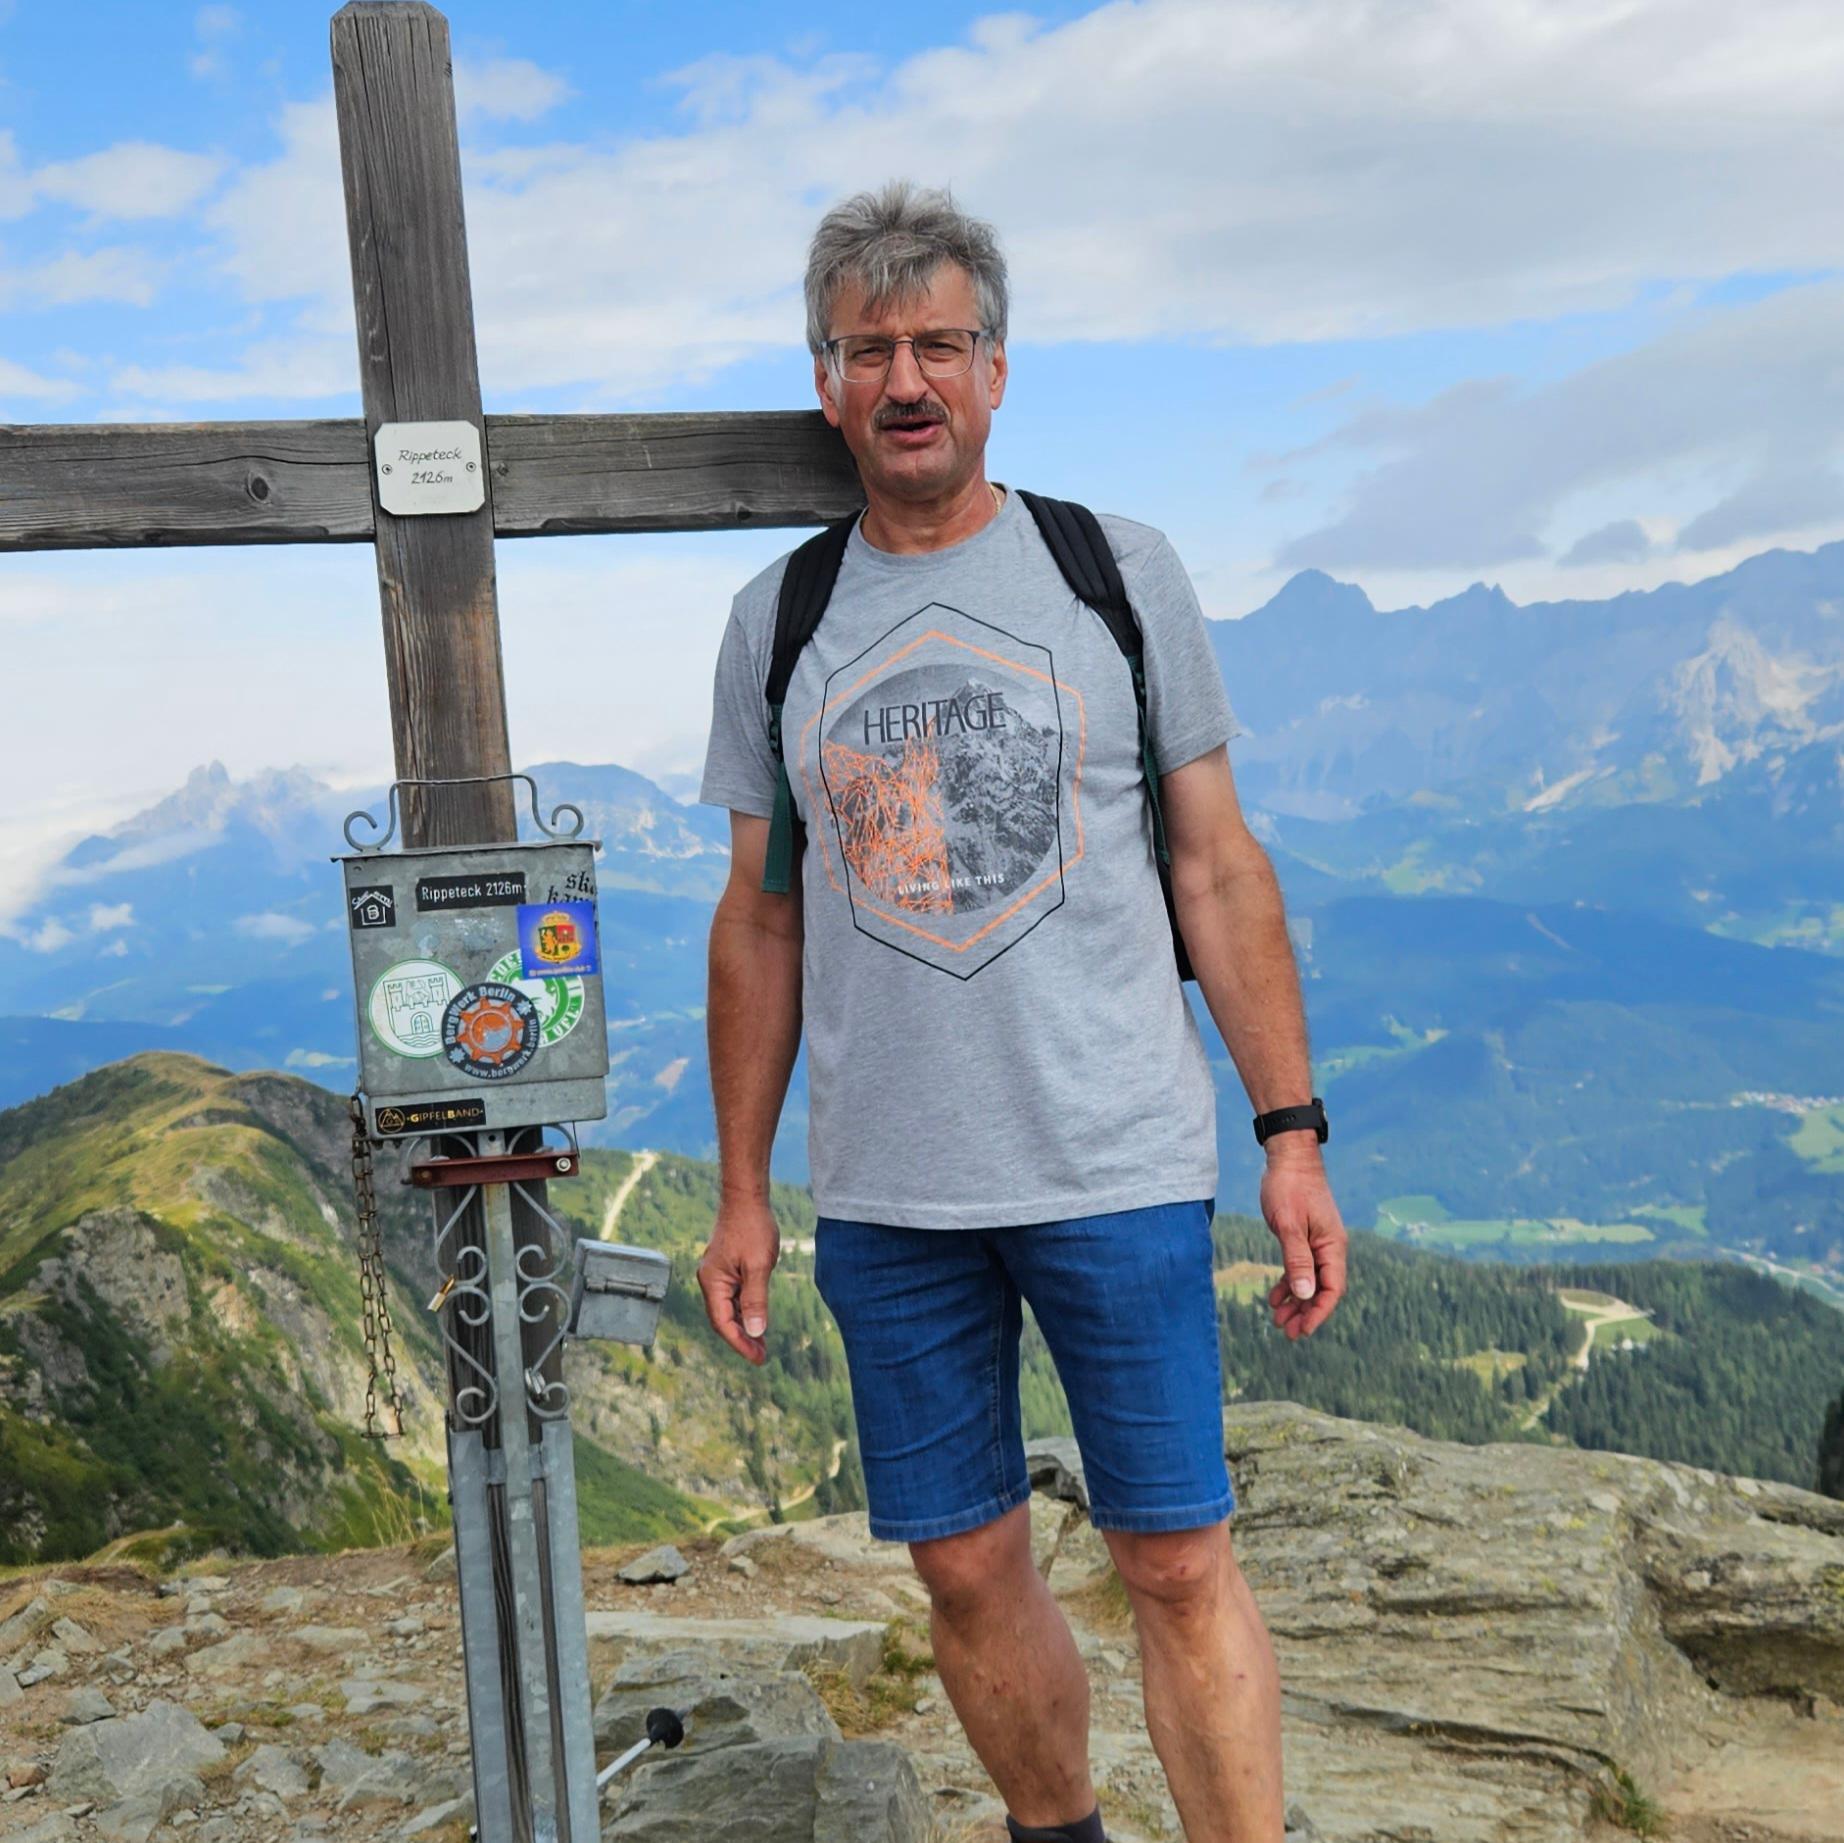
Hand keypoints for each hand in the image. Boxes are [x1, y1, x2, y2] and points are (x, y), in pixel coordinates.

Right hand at [697, 1197, 780, 1365]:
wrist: (747, 1199)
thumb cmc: (752, 1228)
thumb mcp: (759, 1266)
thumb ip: (756, 1299)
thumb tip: (756, 1331)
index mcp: (712, 1282)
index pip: (723, 1323)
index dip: (740, 1343)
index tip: (758, 1358)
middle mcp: (710, 1281)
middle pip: (723, 1320)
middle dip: (742, 1339)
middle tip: (762, 1357)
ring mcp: (717, 1276)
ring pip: (728, 1310)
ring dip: (744, 1327)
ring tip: (762, 1344)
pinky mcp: (727, 1269)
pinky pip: (733, 1297)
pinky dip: (745, 1311)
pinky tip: (757, 1319)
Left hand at [1261, 1147, 1347, 1338]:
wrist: (1289, 1157)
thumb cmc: (1289, 1187)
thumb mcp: (1289, 1224)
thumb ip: (1296, 1259)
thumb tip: (1304, 1294)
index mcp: (1333, 1246)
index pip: (1332, 1289)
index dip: (1319, 1312)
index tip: (1302, 1330)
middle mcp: (1330, 1247)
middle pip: (1322, 1290)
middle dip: (1306, 1312)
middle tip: (1286, 1332)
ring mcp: (1318, 1243)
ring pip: (1310, 1281)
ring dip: (1296, 1302)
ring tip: (1278, 1320)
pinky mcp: (1305, 1238)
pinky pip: (1300, 1268)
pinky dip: (1289, 1283)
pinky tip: (1275, 1297)